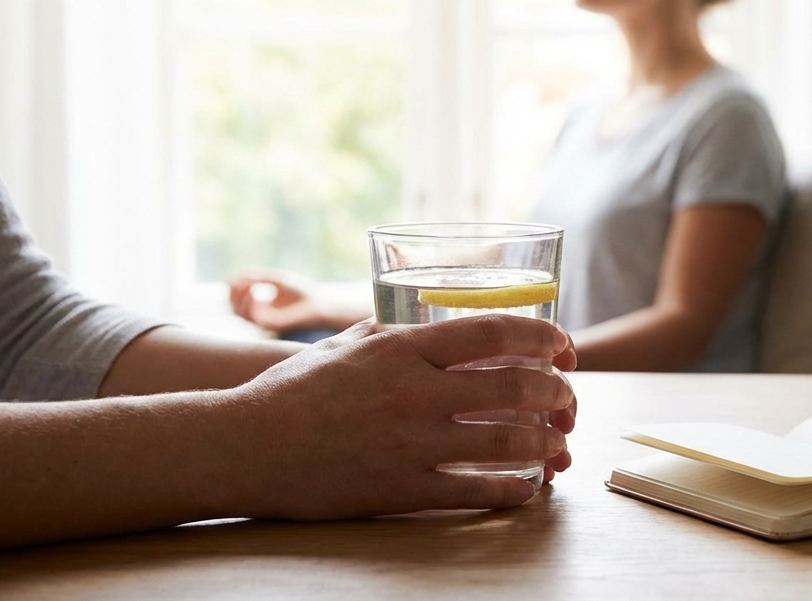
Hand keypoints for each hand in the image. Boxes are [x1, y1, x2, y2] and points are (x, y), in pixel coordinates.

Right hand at [221, 314, 577, 520]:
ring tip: (558, 442)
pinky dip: (514, 489)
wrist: (243, 446)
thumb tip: (447, 320)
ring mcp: (410, 443)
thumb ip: (403, 332)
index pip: (495, 331)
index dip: (543, 336)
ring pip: (507, 440)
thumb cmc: (294, 391)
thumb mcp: (350, 342)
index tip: (562, 346)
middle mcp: (414, 392)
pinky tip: (529, 487)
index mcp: (403, 349)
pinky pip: (476, 490)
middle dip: (558, 393)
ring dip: (547, 442)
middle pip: (515, 385)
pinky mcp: (401, 489)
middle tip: (568, 399)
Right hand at [228, 273, 329, 332]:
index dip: (233, 287)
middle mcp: (260, 315)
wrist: (321, 304)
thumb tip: (237, 275)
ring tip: (249, 284)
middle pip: (233, 307)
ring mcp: (264, 321)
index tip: (238, 275)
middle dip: (232, 293)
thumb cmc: (303, 292)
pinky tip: (255, 292)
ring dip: (239, 297)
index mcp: (261, 305)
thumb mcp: (278, 279)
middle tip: (238, 280)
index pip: (238, 299)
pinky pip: (252, 317)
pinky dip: (250, 303)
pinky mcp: (271, 325)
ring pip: (239, 313)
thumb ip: (258, 276)